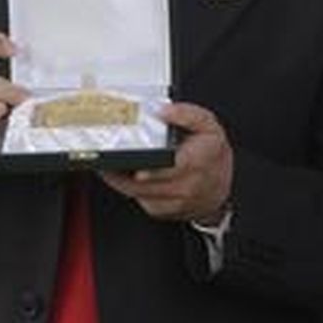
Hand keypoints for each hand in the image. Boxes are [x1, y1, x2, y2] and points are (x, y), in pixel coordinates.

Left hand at [100, 102, 232, 223]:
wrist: (218, 189)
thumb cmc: (212, 156)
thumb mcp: (209, 126)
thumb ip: (188, 114)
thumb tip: (164, 111)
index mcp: (198, 160)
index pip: (173, 166)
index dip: (151, 168)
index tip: (134, 165)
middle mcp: (187, 185)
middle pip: (146, 183)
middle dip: (121, 173)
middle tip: (104, 159)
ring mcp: (174, 201)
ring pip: (138, 193)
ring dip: (118, 181)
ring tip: (105, 166)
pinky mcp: (162, 211)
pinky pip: (139, 200)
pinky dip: (128, 188)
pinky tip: (121, 176)